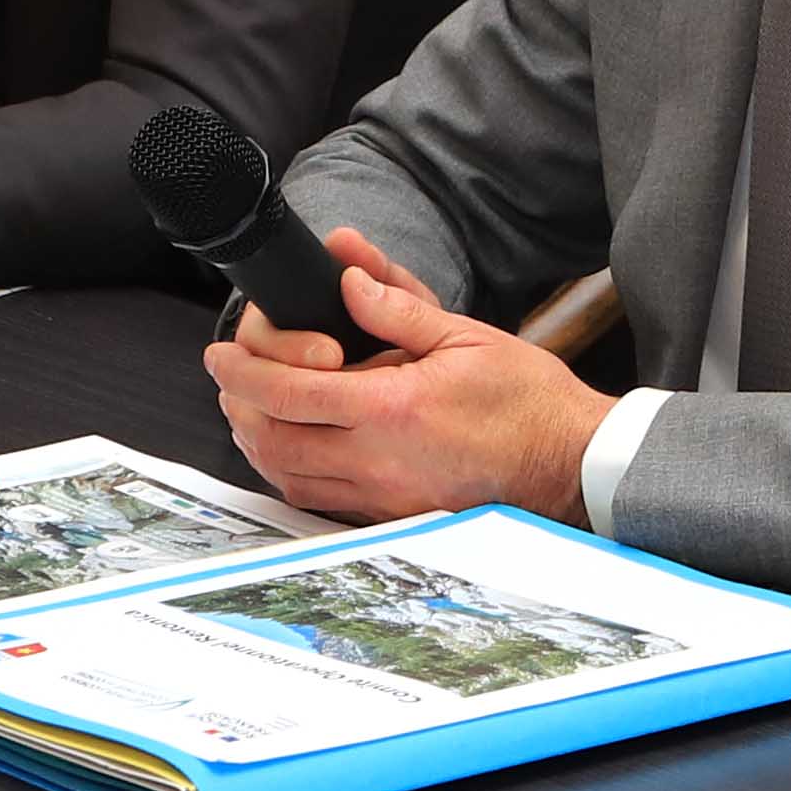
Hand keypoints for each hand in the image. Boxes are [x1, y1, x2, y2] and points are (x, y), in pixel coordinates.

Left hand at [201, 227, 609, 523]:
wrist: (570, 466)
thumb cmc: (527, 401)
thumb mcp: (465, 334)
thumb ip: (396, 305)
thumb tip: (345, 274)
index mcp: (392, 409)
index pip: (288, 390)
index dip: (242, 369)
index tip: (220, 352)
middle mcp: (378, 460)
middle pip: (271, 438)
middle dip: (237, 404)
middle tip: (229, 376)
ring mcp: (383, 496)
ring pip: (287, 476)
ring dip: (257, 440)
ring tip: (250, 406)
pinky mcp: (392, 516)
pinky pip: (318, 499)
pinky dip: (290, 470)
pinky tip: (292, 443)